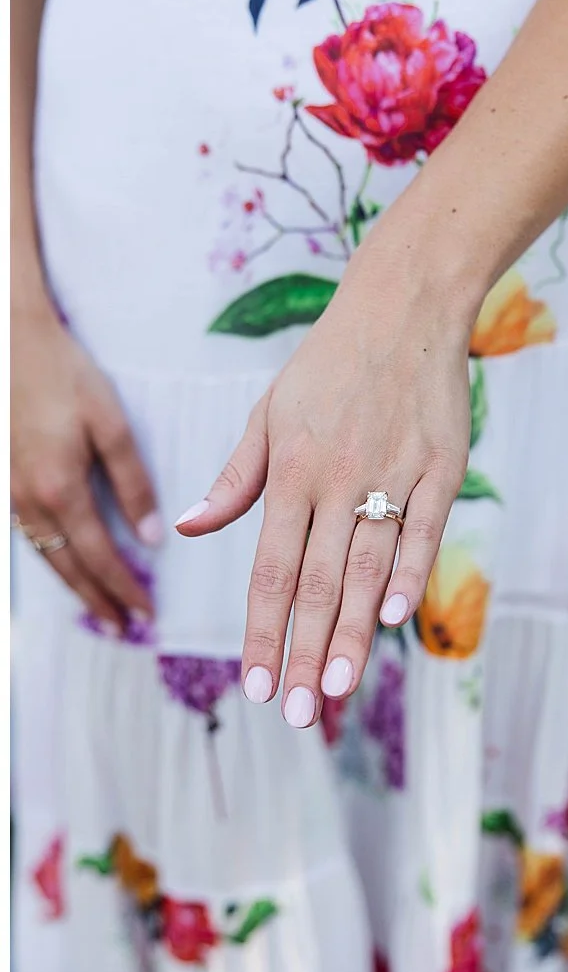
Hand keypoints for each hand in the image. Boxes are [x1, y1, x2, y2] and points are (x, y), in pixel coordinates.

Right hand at [10, 311, 159, 632]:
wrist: (7, 342)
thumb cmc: (64, 376)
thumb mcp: (111, 424)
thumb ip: (132, 483)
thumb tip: (149, 537)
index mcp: (61, 490)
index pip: (99, 558)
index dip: (124, 588)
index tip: (147, 613)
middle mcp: (28, 501)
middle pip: (68, 567)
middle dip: (99, 601)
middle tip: (127, 628)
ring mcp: (8, 493)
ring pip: (45, 555)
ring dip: (75, 585)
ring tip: (102, 608)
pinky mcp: (1, 482)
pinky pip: (29, 535)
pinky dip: (53, 557)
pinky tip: (68, 564)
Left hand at [177, 256, 472, 727]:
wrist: (403, 309)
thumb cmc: (331, 363)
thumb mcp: (269, 413)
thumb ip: (235, 477)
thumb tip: (185, 527)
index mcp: (290, 471)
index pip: (268, 569)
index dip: (259, 631)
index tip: (252, 684)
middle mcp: (336, 479)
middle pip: (315, 582)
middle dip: (302, 653)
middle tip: (294, 712)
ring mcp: (391, 474)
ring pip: (366, 568)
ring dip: (350, 633)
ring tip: (336, 689)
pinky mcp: (440, 469)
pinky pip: (421, 530)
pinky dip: (409, 573)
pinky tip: (396, 618)